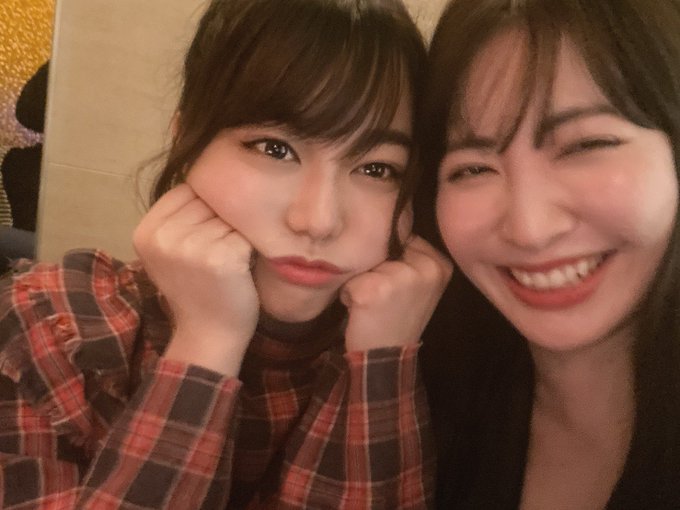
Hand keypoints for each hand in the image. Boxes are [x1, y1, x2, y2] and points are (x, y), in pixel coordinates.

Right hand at [132, 183, 258, 374]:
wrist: (209, 334)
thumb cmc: (196, 289)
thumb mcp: (171, 250)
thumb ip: (179, 217)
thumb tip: (207, 169)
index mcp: (146, 231)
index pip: (187, 189)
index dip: (205, 209)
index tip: (206, 235)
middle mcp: (164, 237)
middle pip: (210, 200)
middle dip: (222, 221)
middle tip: (219, 251)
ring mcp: (191, 247)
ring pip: (231, 216)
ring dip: (237, 234)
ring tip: (229, 260)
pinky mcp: (221, 257)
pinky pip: (246, 235)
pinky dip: (250, 249)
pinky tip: (240, 269)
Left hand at [341, 236, 452, 351]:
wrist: (386, 358)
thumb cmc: (398, 319)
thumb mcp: (418, 285)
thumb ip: (411, 258)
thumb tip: (384, 227)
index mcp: (439, 264)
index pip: (405, 238)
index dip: (392, 259)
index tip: (396, 286)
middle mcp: (425, 268)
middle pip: (385, 247)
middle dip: (377, 268)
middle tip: (385, 298)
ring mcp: (400, 278)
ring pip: (367, 261)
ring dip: (362, 280)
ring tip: (373, 304)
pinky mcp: (374, 290)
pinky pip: (351, 279)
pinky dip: (349, 294)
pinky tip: (362, 311)